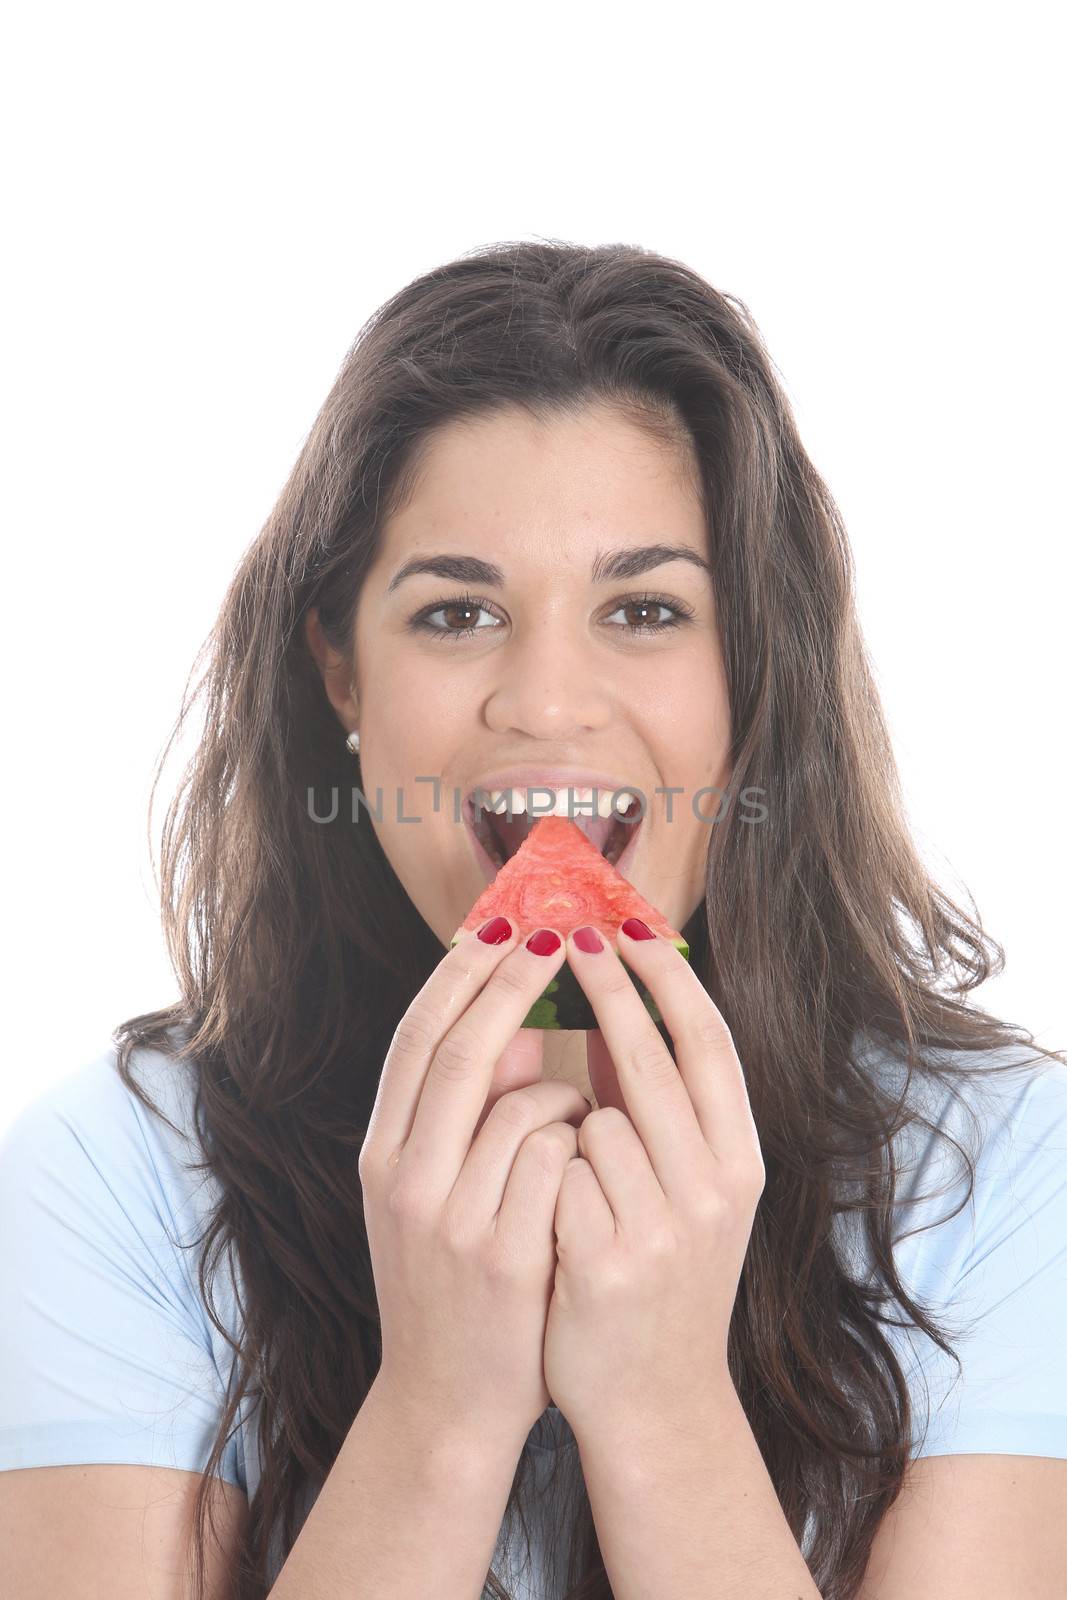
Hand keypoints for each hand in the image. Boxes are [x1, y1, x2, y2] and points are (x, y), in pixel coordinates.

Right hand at [358, 919, 592, 1447]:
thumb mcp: (435, 1192)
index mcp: (383, 1155)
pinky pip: (558, 1163)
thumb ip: (466, 1113)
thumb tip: (516, 1026)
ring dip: (564, 1089)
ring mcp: (453, 1222)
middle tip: (558, 931)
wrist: (448, 1401)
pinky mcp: (506, 1259)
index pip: (419, 1038)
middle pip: (461, 1051)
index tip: (505, 918)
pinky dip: (580, 1145)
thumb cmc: (454, 1279)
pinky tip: (587, 1166)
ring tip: (577, 1110)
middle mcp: (406, 1180)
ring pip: (522, 1105)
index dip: (462, 971)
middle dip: (512, 981)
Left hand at [542, 920, 765, 1442]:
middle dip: (606, 986)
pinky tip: (556, 1231)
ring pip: (592, 1119)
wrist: (652, 1400)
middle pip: (651, 1058)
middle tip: (565, 930)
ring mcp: (663, 1228)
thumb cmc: (660, 1274)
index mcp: (740, 1161)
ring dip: (564, 1126)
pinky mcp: (606, 1264)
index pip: (706, 1042)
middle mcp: (715, 1188)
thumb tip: (615, 1006)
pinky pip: (554, 1175)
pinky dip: (542, 1182)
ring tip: (578, 1185)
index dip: (663, 976)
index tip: (622, 920)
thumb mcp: (686, 1191)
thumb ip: (658, 1112)